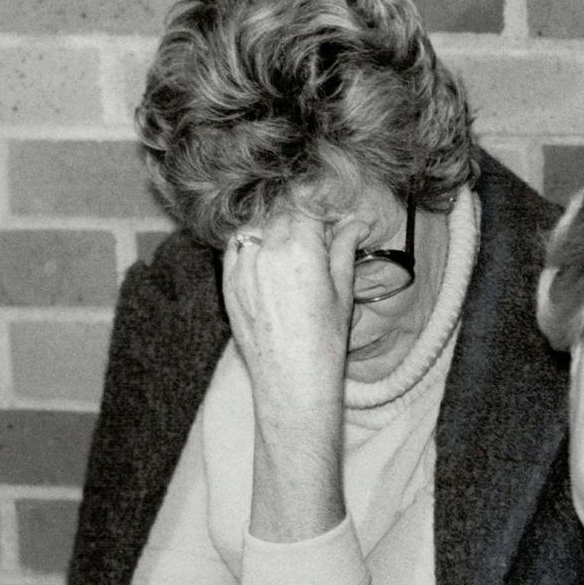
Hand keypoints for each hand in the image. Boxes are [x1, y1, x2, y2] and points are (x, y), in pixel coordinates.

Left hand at [222, 210, 368, 415]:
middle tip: (316, 231)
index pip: (306, 205)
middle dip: (299, 216)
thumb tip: (355, 224)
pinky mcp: (228, 282)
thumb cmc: (324, 342)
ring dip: (274, 227)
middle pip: (281, 212)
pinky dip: (251, 243)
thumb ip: (343, 251)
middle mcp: (267, 251)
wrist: (291, 380)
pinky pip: (236, 246)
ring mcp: (243, 265)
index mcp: (300, 250)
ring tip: (291, 246)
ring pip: (257, 226)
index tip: (330, 210)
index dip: (320, 203)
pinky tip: (267, 256)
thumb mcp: (342, 293)